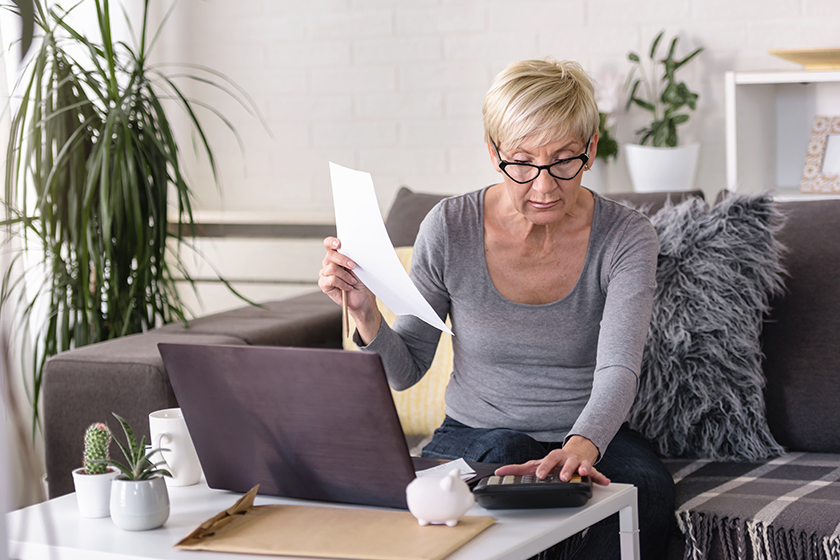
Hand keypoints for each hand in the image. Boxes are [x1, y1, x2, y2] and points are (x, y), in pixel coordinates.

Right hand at [318, 237, 380, 342]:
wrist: (363, 299)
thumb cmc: (362, 282)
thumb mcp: (360, 266)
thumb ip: (353, 256)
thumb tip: (352, 248)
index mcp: (337, 255)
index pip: (329, 244)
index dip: (332, 242)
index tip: (338, 244)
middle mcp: (329, 263)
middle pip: (330, 255)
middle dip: (344, 260)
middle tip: (354, 266)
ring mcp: (325, 273)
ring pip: (332, 268)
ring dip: (346, 275)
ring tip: (353, 281)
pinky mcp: (324, 284)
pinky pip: (331, 280)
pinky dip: (342, 284)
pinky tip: (347, 287)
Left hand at [493, 435, 609, 485]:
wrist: (578, 449)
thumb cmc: (555, 460)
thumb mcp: (537, 463)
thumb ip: (518, 469)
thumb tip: (498, 472)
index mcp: (553, 457)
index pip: (546, 460)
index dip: (543, 467)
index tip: (539, 474)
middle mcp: (566, 458)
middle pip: (564, 461)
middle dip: (563, 469)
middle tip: (561, 477)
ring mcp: (578, 462)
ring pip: (581, 465)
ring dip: (582, 469)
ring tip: (582, 473)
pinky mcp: (589, 468)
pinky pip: (596, 472)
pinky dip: (600, 477)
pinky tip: (604, 481)